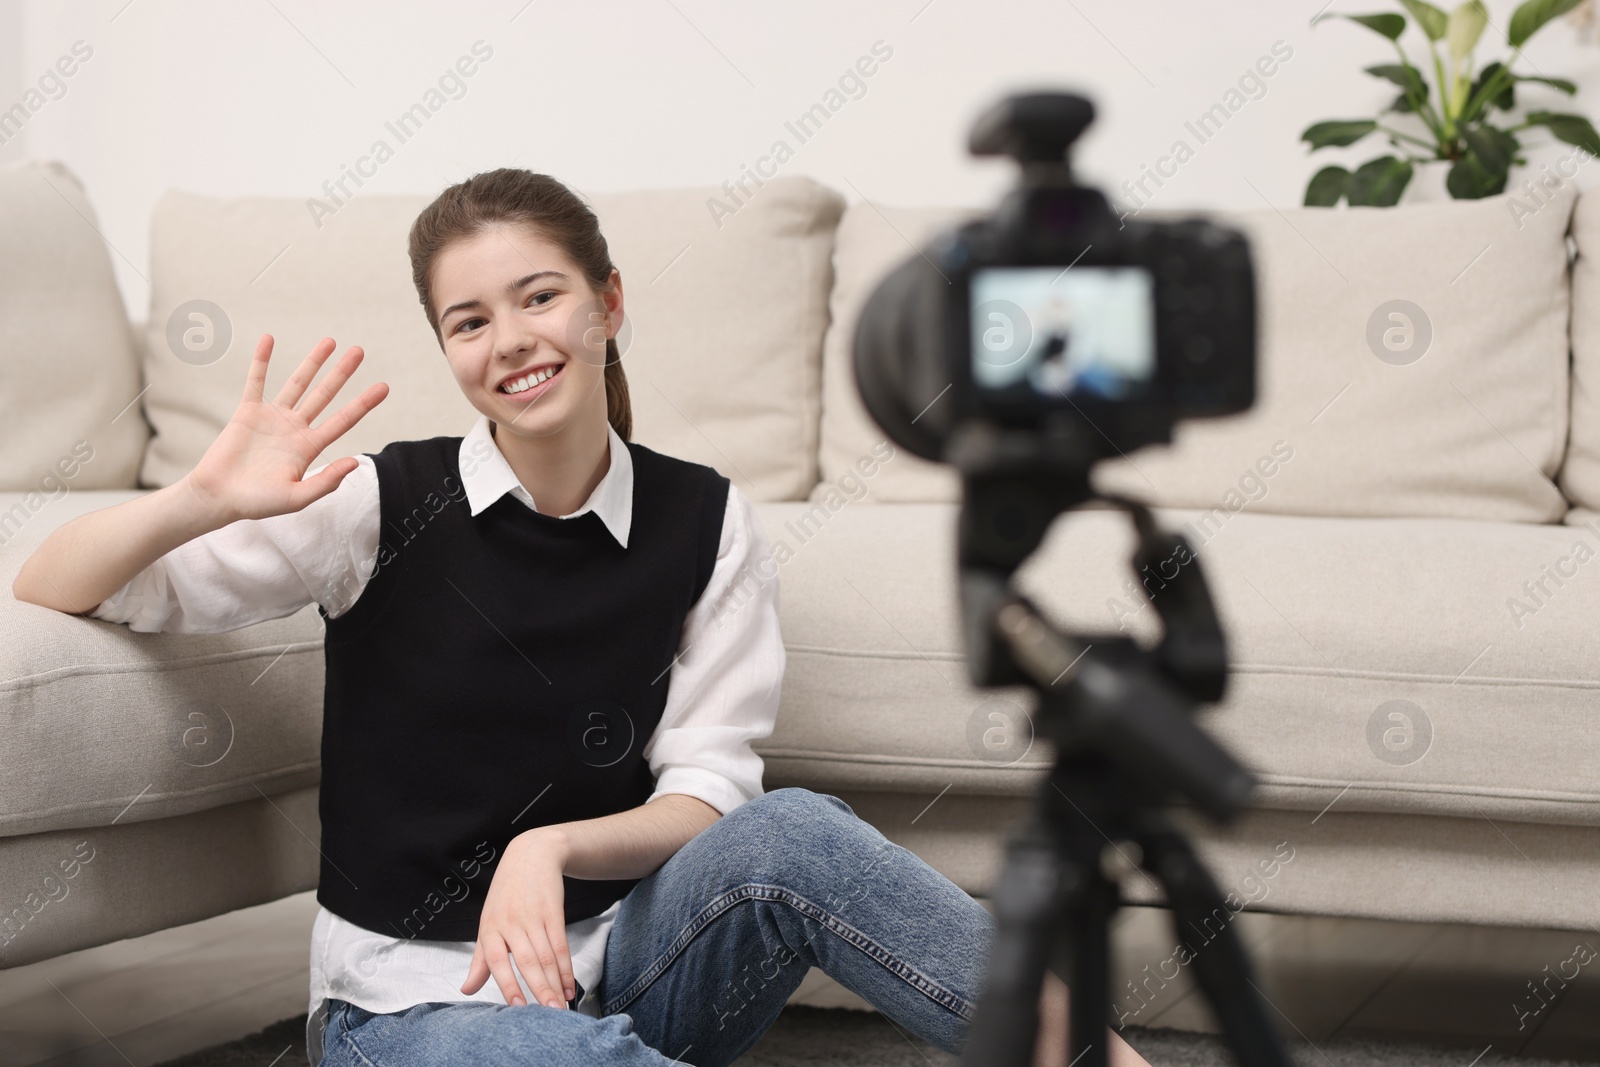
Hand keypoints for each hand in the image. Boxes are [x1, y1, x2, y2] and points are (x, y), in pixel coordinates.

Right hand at [182, 334, 388, 524]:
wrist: (218, 498)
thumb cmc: (257, 503)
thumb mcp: (296, 498)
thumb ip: (325, 482)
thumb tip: (354, 463)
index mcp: (310, 447)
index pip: (343, 420)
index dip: (363, 404)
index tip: (383, 387)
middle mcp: (295, 428)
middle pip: (324, 394)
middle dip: (341, 373)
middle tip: (359, 351)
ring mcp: (272, 418)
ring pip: (297, 383)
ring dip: (312, 362)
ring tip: (329, 341)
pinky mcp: (247, 412)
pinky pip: (255, 381)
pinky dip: (261, 361)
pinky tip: (269, 339)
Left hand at [460, 828, 575, 1009]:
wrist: (531, 855)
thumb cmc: (506, 896)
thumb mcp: (488, 924)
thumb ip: (481, 961)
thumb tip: (466, 990)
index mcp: (490, 928)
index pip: (497, 962)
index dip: (508, 985)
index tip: (518, 1009)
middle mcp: (511, 923)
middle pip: (528, 962)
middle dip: (540, 989)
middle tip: (550, 1015)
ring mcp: (533, 916)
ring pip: (547, 956)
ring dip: (556, 983)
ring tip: (562, 1007)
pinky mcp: (553, 911)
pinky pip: (561, 944)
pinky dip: (566, 967)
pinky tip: (570, 985)